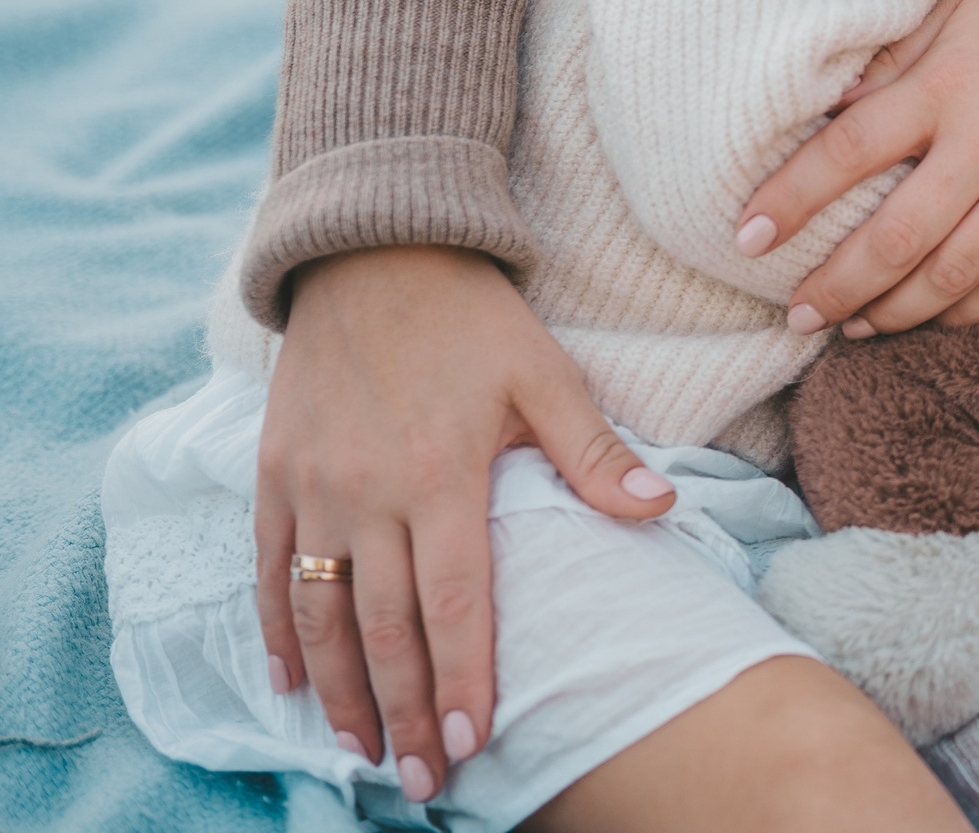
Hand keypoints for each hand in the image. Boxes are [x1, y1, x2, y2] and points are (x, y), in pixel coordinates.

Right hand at [256, 246, 675, 801]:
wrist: (374, 248)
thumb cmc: (473, 315)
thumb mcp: (544, 373)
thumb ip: (594, 450)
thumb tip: (661, 509)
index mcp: (441, 471)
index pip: (453, 602)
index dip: (462, 678)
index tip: (474, 742)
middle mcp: (368, 488)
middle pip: (384, 627)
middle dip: (405, 712)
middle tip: (423, 782)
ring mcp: (313, 483)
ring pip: (320, 611)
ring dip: (338, 690)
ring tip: (363, 752)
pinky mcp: (273, 470)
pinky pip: (268, 567)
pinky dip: (277, 630)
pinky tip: (288, 682)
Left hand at [740, 0, 978, 336]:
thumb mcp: (963, 15)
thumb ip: (893, 59)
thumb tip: (822, 107)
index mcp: (950, 83)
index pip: (851, 148)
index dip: (792, 197)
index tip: (747, 236)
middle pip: (897, 235)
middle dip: (835, 284)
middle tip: (795, 311)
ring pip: (950, 276)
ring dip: (891, 313)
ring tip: (852, 327)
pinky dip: (958, 312)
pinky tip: (923, 320)